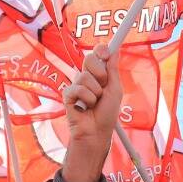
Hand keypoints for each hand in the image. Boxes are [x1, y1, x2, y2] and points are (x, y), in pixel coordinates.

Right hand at [61, 49, 122, 181]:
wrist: (97, 132)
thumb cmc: (107, 113)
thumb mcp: (115, 90)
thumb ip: (113, 70)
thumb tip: (115, 50)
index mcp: (99, 73)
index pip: (97, 53)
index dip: (101, 50)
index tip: (106, 53)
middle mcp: (87, 76)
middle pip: (89, 58)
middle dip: (100, 73)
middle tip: (103, 88)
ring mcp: (76, 85)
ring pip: (85, 76)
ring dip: (95, 92)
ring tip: (94, 103)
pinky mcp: (68, 95)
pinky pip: (77, 89)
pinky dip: (86, 99)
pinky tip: (84, 107)